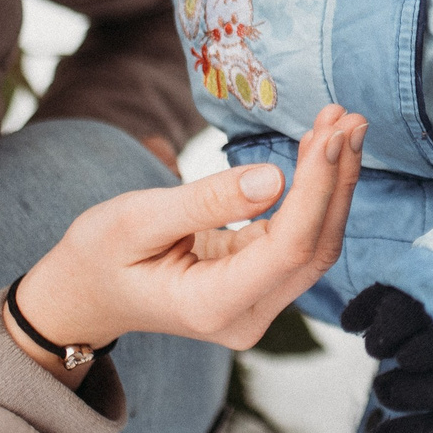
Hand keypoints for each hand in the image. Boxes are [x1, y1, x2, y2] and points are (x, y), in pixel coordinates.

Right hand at [11, 105, 365, 382]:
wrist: (85, 294)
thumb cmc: (100, 255)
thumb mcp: (137, 219)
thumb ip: (206, 201)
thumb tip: (275, 178)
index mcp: (213, 306)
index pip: (288, 248)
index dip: (316, 191)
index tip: (328, 135)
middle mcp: (247, 316)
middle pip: (314, 248)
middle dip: (336, 180)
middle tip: (348, 117)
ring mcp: (257, 304)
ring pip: (315, 243)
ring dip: (332, 182)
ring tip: (342, 123)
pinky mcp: (260, 284)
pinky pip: (298, 237)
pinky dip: (313, 191)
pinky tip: (320, 147)